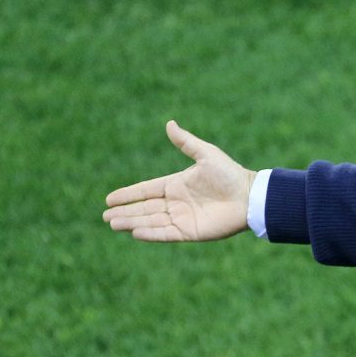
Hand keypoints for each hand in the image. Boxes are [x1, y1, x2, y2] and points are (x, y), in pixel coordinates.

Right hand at [103, 121, 256, 241]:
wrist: (250, 197)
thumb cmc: (230, 174)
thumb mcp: (206, 154)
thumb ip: (186, 142)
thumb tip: (169, 123)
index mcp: (176, 184)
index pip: (146, 190)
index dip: (128, 194)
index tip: (109, 198)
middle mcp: (176, 203)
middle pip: (144, 208)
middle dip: (125, 212)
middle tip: (105, 216)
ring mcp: (182, 218)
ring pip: (151, 221)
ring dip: (132, 222)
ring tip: (113, 224)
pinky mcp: (190, 232)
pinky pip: (165, 233)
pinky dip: (150, 233)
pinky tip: (134, 232)